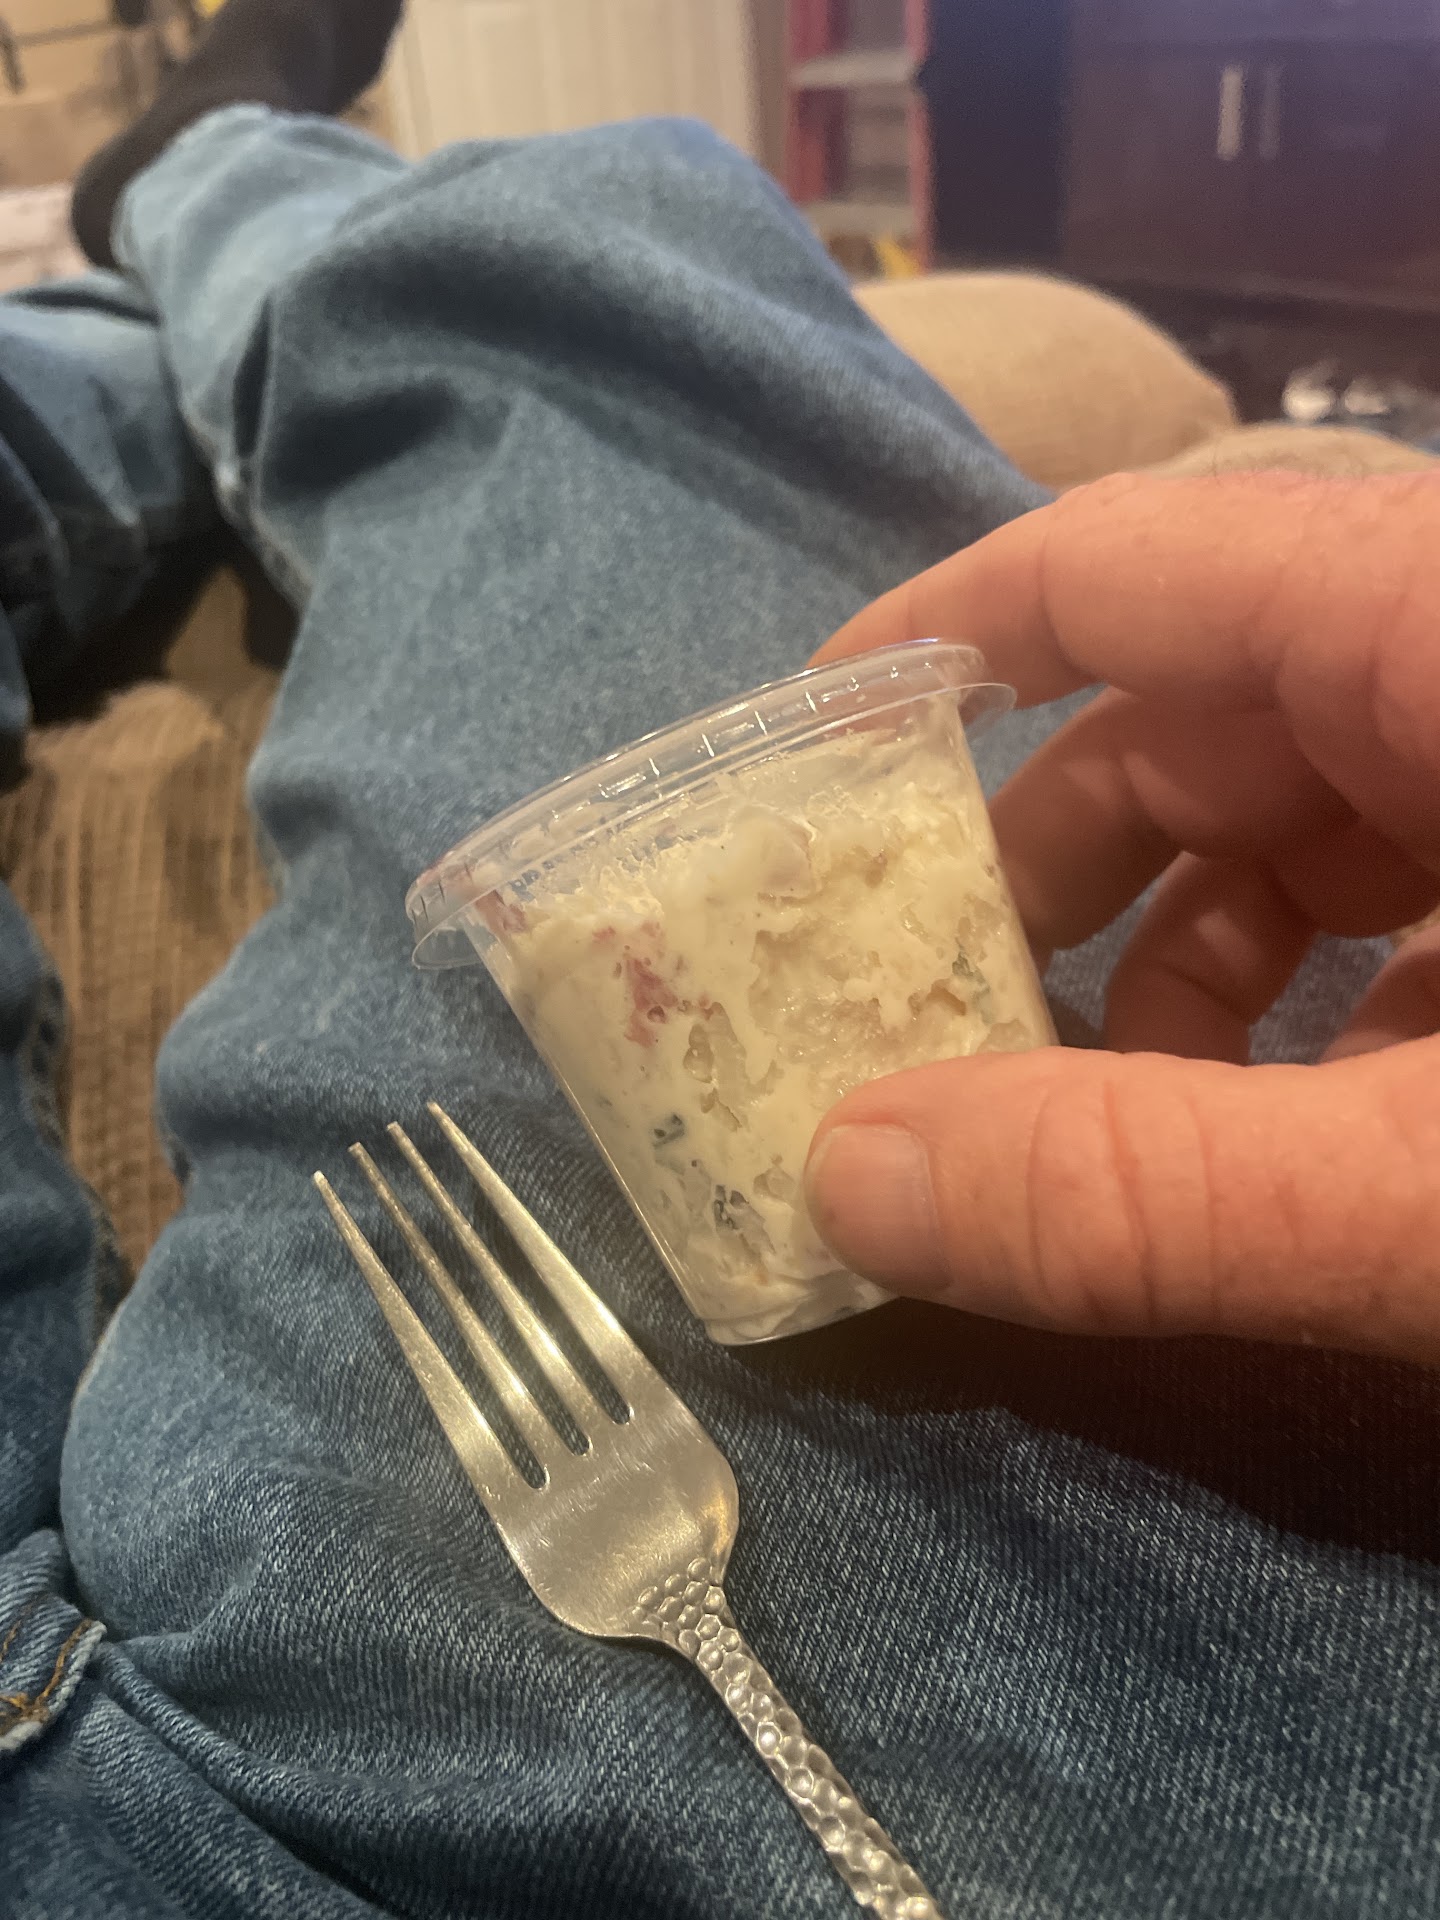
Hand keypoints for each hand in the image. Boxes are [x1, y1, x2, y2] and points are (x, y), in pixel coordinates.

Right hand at [804, 471, 1439, 1363]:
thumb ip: (1149, 1189)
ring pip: (1318, 810)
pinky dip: (1329, 997)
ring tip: (1123, 1132)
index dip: (946, 640)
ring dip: (1191, 964)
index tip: (804, 757)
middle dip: (1054, 875)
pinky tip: (1309, 1149)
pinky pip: (1426, 880)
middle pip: (1211, 709)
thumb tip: (842, 1182)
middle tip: (937, 1027)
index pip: (1135, 561)